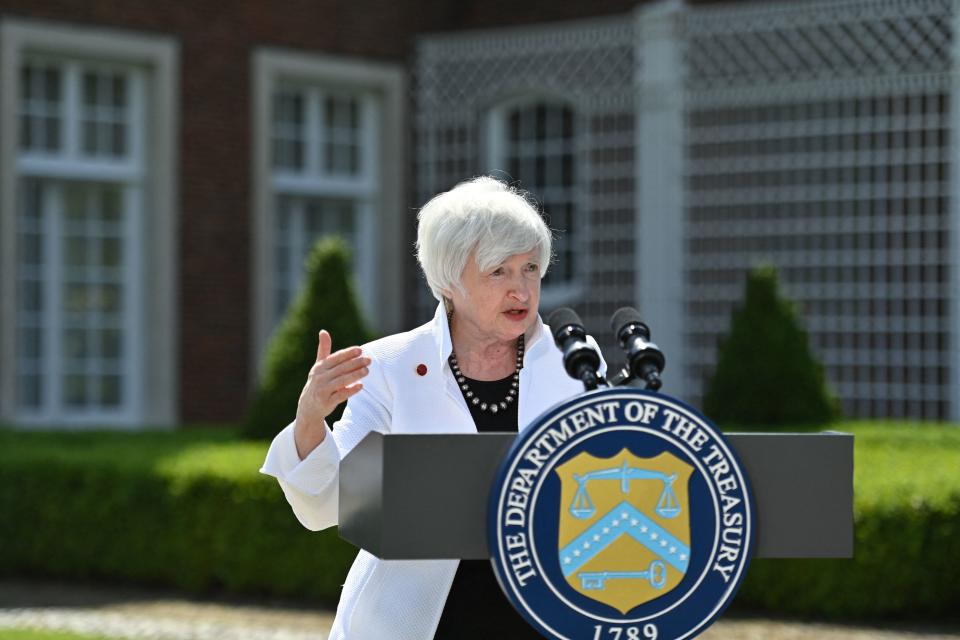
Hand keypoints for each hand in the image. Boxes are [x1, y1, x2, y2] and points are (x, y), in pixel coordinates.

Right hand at [294, 330, 369, 455]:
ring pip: (341, 381)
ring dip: (355, 375)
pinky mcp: (326, 402)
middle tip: (368, 360)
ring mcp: (323, 390)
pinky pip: (340, 395)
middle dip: (355, 363)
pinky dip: (351, 390)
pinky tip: (361, 386)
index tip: (360, 350)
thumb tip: (323, 331)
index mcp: (319, 367)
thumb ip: (323, 349)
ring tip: (367, 371)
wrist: (309, 406)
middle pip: (341, 368)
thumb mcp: (319, 366)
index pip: (335, 358)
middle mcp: (320, 377)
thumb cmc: (318, 382)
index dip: (347, 353)